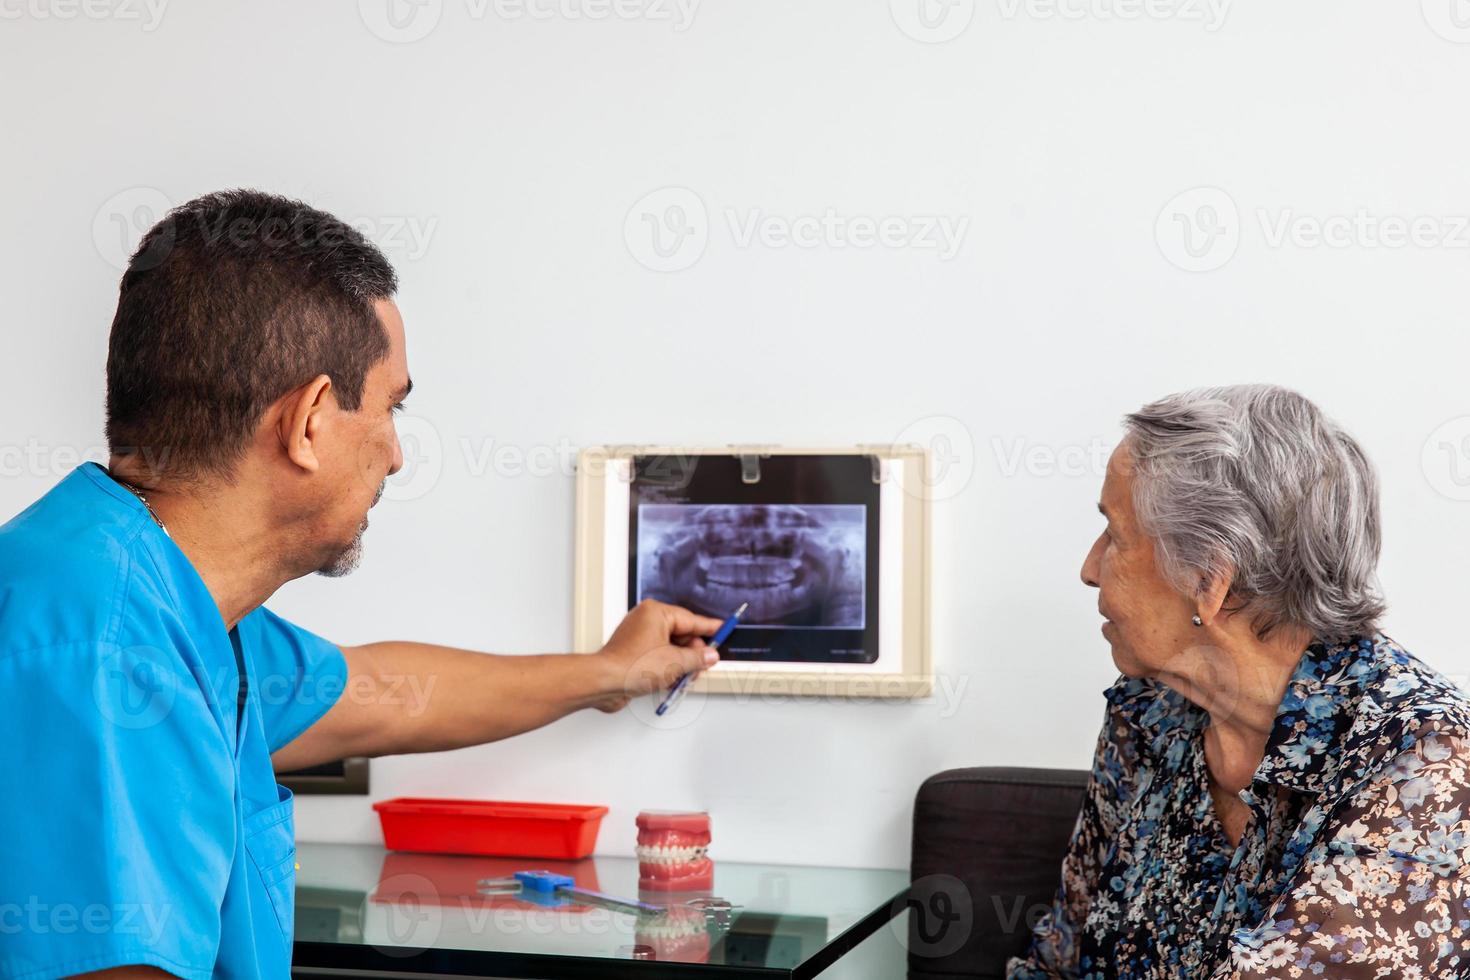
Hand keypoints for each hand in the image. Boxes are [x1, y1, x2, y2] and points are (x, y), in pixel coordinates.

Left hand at [594, 599, 723, 712]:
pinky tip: (671, 682)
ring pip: (671, 649)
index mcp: (656, 613)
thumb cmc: (630, 666)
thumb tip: (709, 656)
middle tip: (701, 666)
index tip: (724, 628)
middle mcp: (646, 621)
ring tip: (683, 678)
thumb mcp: (675, 662)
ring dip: (680, 665)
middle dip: (692, 654)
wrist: (604, 682)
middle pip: (682, 635)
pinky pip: (659, 658)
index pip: (691, 619)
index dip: (710, 627)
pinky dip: (668, 669)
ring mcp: (639, 637)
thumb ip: (697, 658)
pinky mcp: (634, 653)